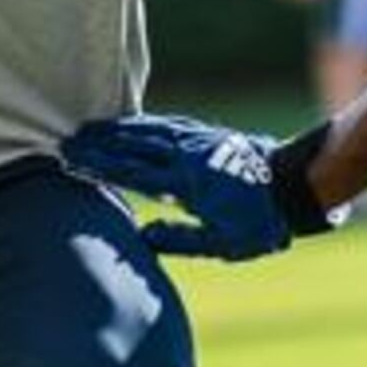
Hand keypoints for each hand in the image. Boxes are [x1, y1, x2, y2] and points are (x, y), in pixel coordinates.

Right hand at [61, 112, 336, 260]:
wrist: (296, 184)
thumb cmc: (260, 222)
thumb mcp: (221, 243)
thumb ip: (179, 239)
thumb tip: (143, 235)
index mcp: (185, 183)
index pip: (132, 172)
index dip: (100, 165)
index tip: (73, 159)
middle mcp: (187, 156)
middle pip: (134, 145)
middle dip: (100, 142)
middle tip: (69, 140)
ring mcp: (198, 141)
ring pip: (150, 130)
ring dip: (119, 128)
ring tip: (92, 127)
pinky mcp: (209, 135)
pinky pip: (169, 125)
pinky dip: (146, 123)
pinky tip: (134, 123)